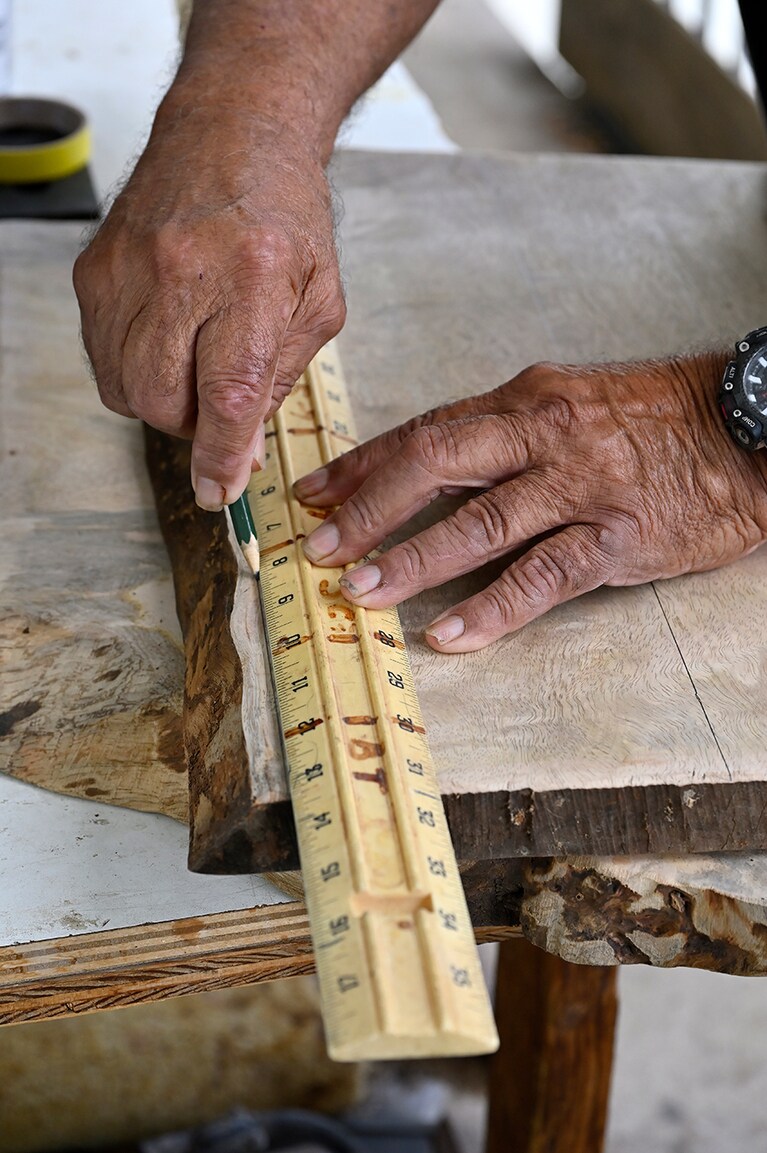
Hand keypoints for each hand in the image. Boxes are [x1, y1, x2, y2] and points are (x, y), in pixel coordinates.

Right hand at [73, 101, 344, 509]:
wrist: (231, 132)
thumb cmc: (284, 215)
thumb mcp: (318, 301)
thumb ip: (280, 380)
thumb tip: (241, 451)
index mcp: (251, 277)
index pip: (225, 396)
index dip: (220, 458)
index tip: (220, 493)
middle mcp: (179, 271)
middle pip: (161, 402)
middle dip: (192, 426)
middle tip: (219, 399)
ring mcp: (126, 269)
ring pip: (124, 388)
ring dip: (162, 399)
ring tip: (195, 359)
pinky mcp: (94, 271)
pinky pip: (103, 358)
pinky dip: (135, 369)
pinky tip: (167, 339)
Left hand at [294, 354, 766, 650]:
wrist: (748, 429)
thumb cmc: (655, 421)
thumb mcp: (571, 405)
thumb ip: (503, 434)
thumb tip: (429, 467)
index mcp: (524, 400)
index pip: (425, 430)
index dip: (363, 464)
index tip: (314, 494)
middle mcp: (543, 434)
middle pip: (434, 464)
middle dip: (368, 509)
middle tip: (319, 548)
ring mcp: (579, 485)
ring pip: (480, 523)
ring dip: (413, 560)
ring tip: (363, 593)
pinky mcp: (616, 536)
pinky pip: (544, 576)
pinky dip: (493, 607)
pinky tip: (450, 634)